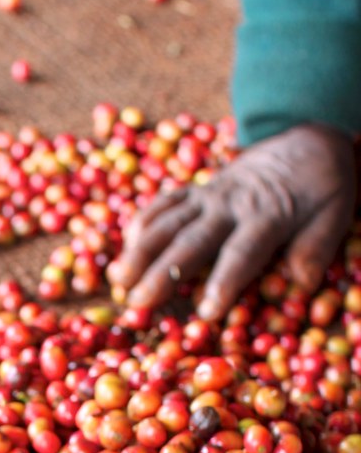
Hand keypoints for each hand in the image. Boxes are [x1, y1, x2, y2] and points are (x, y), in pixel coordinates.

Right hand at [109, 124, 355, 318]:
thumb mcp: (336, 212)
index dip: (222, 283)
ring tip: (117, 280)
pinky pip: (163, 203)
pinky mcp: (195, 190)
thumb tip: (299, 284)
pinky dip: (142, 221)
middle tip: (137, 302)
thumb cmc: (321, 186)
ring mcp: (208, 196)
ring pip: (167, 222)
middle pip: (190, 242)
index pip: (241, 253)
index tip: (205, 312)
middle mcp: (230, 205)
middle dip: (161, 273)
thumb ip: (316, 246)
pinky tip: (124, 245)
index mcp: (267, 215)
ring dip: (139, 251)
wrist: (304, 140)